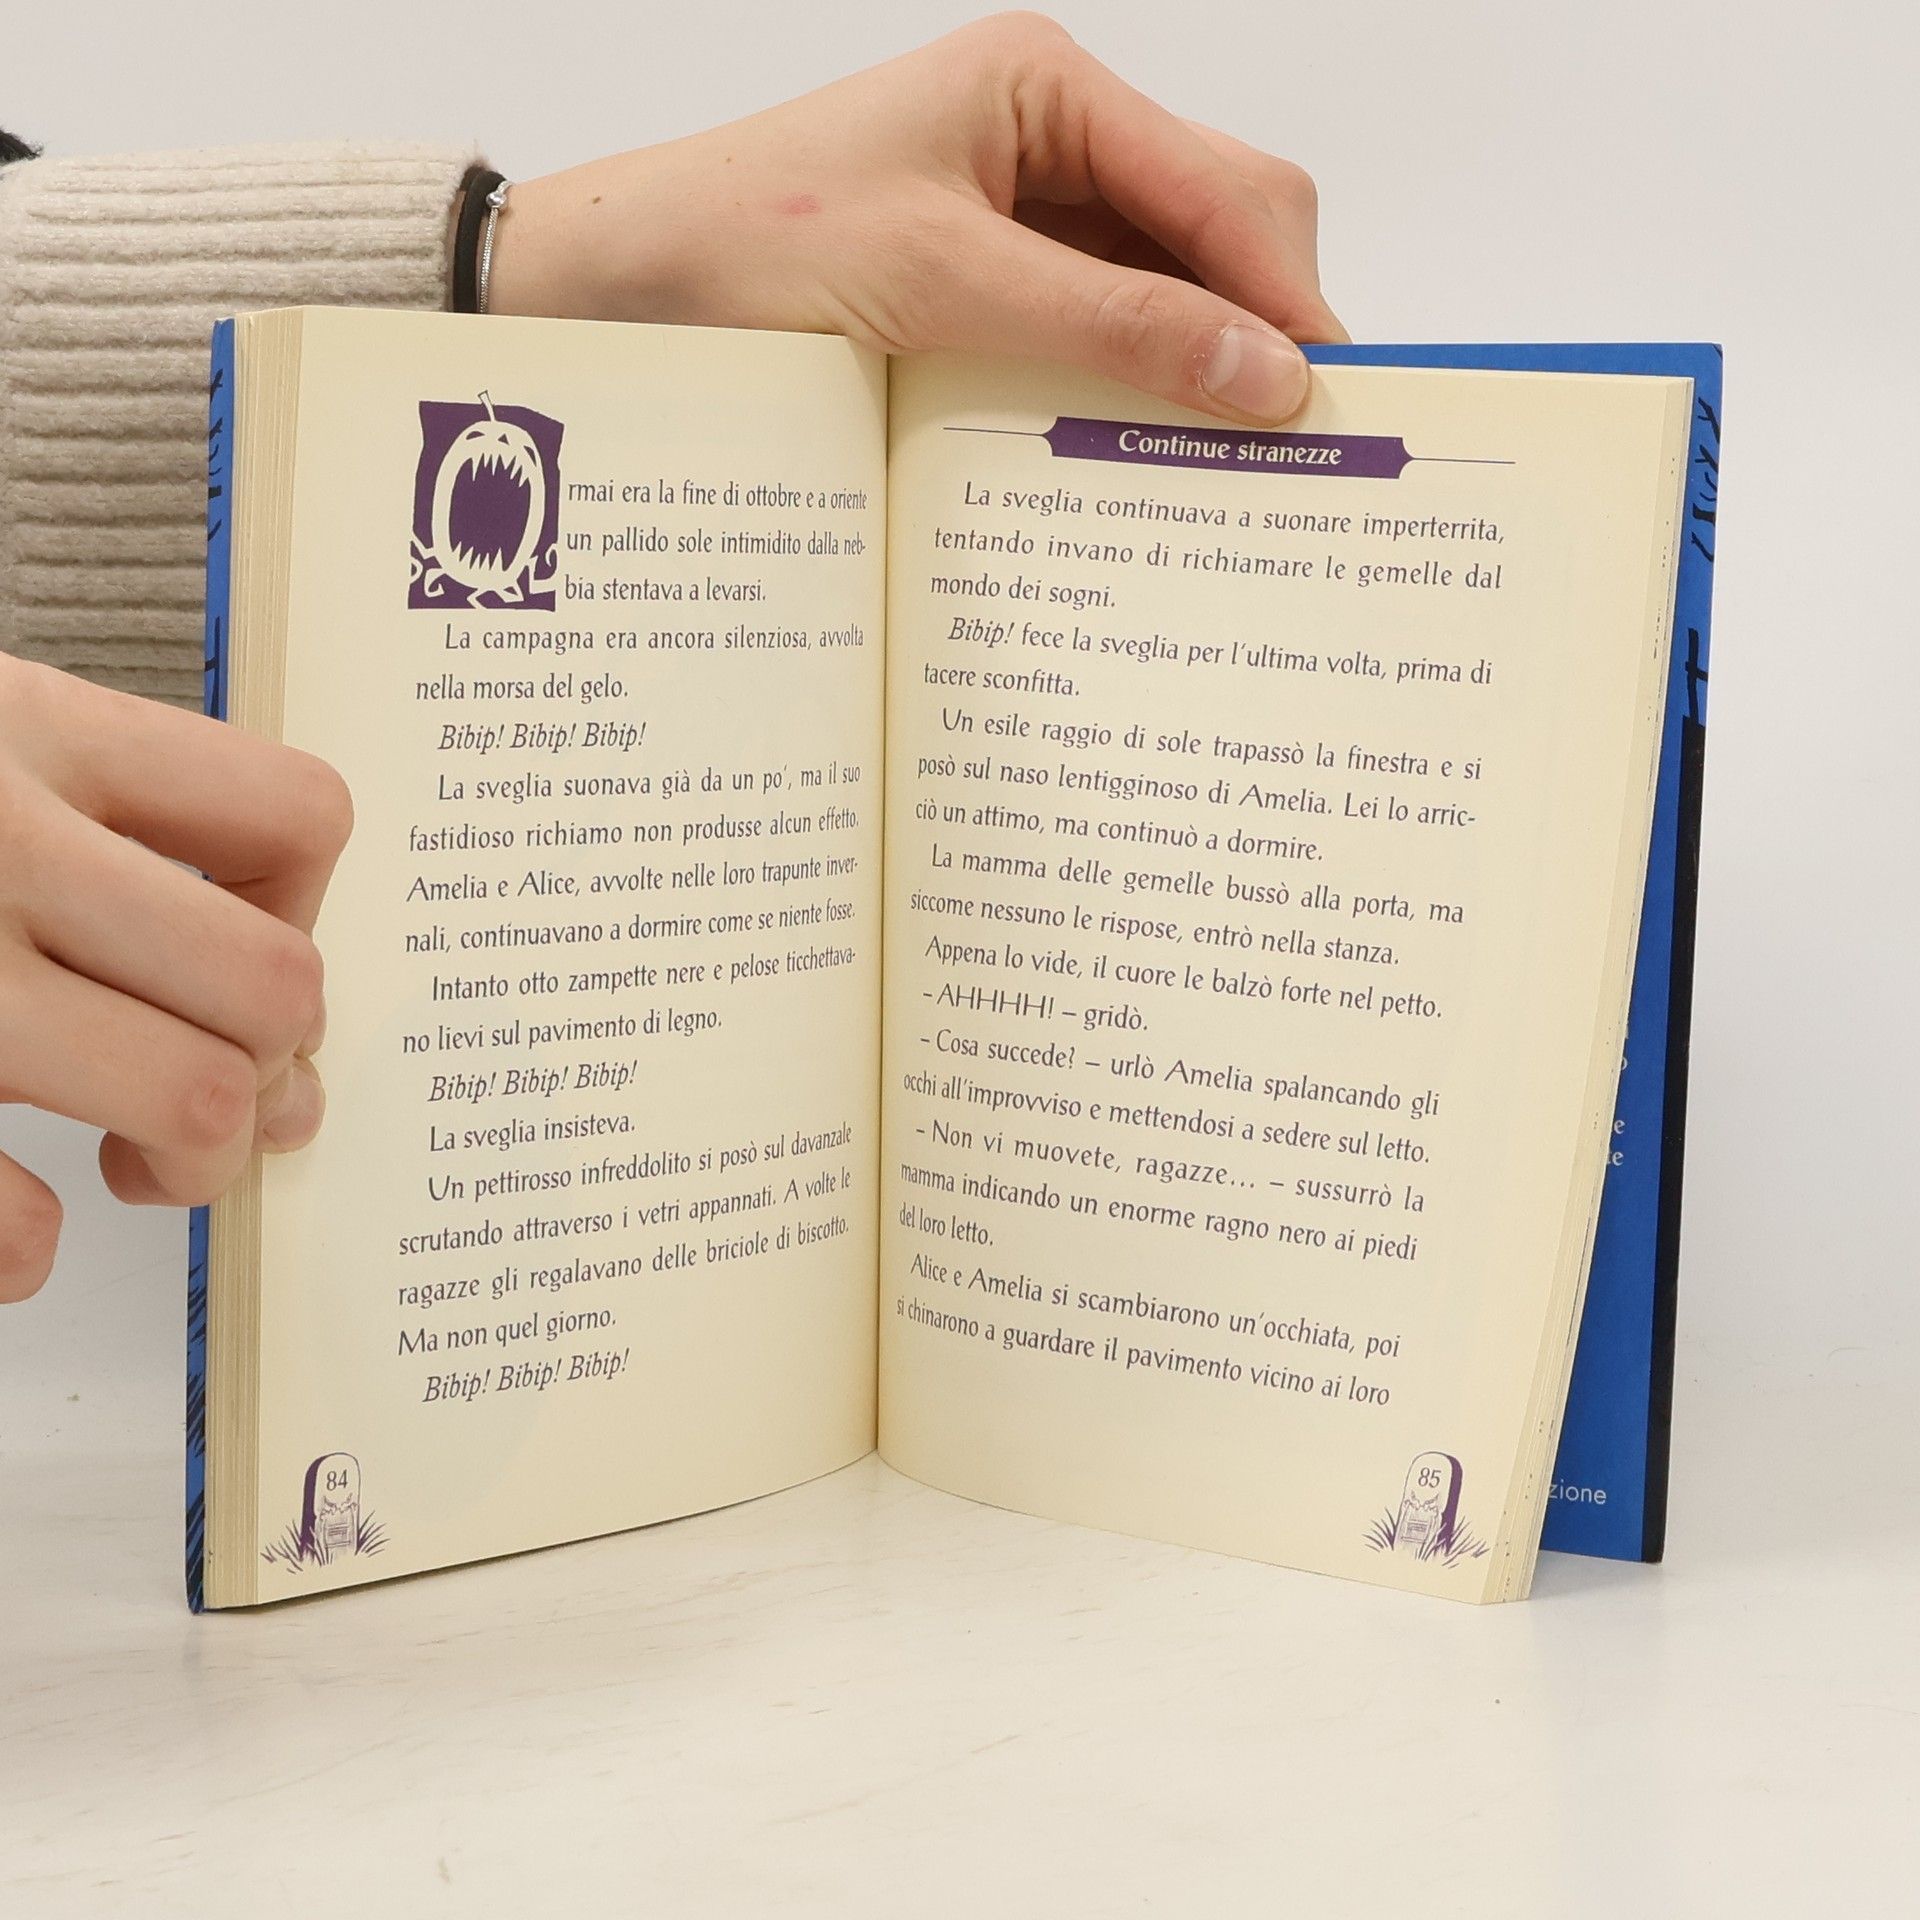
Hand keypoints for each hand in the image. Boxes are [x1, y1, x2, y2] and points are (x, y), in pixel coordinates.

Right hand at [0, 657, 351, 1300]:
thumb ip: (131, 856)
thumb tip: (299, 1089)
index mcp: (39, 732)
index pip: (300, 813)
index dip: (308, 905)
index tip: (247, 937)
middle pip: (275, 979)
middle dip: (269, 1064)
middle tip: (214, 1091)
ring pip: (191, 1094)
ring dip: (193, 1157)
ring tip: (136, 1159)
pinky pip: (3, 1217)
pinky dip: (30, 1246)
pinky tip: (27, 1226)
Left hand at [491, 12, 1344, 423]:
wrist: (624, 286)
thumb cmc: (753, 244)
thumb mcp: (944, 282)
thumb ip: (1111, 324)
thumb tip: (1266, 373)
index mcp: (1051, 89)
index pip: (1226, 188)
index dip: (1286, 296)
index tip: (1325, 405)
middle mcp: (1055, 141)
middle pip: (1218, 231)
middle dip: (1256, 329)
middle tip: (1283, 453)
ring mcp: (1028, 215)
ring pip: (1169, 290)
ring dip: (1196, 370)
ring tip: (1220, 469)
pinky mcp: (996, 286)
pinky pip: (1103, 333)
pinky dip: (1129, 389)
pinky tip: (1137, 451)